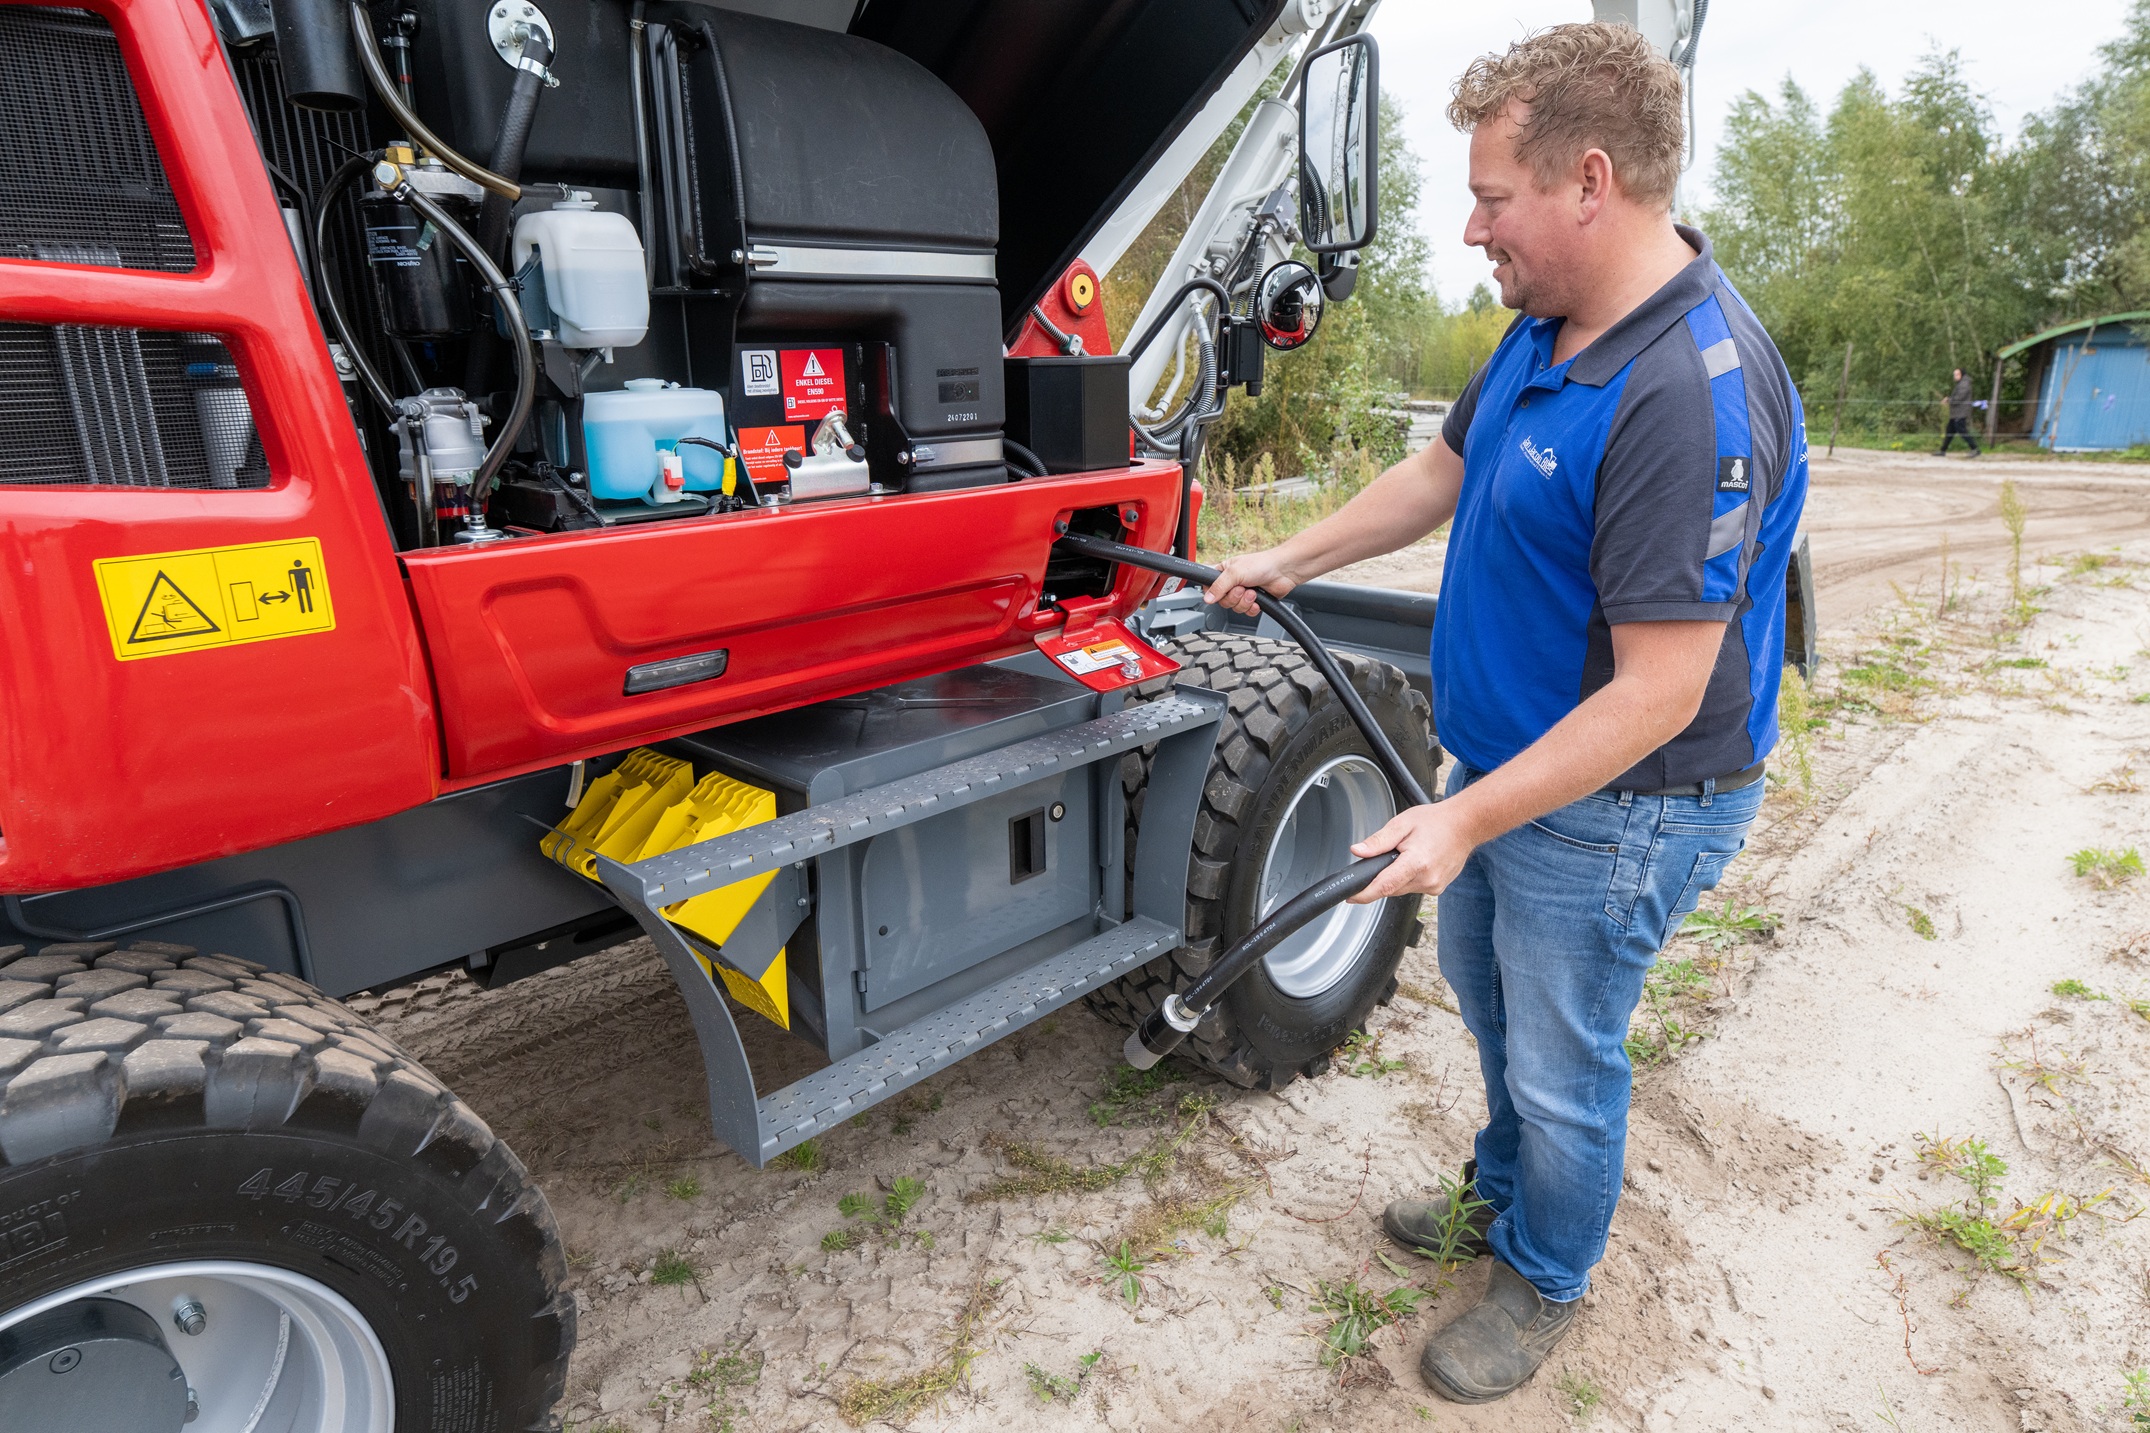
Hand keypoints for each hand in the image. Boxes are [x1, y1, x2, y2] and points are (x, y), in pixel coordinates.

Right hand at [1203, 548, 1299, 617]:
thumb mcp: (1235, 573)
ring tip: (1253, 592)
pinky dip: (1252, 608)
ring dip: (1244, 602)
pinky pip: (1246, 612)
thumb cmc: (1261, 564)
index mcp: (1224, 572)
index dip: (1213, 593)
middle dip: (1234, 597)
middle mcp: (1233, 583)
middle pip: (1222, 601)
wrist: (1284, 571)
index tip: (1220, 592)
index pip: (1209, 587)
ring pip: (1234, 608)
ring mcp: (1243, 593)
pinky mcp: (1254, 601)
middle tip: (1242, 588)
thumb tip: (1207, 598)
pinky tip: (1258, 600)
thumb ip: (1219, 586)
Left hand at [1346, 802, 1478, 902]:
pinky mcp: (1438, 888)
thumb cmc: (1436, 821)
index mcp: (1417, 863)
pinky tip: (1417, 862)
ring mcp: (1434, 886)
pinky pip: (1413, 887)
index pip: (1384, 886)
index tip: (1350, 897)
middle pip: (1390, 888)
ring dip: (1396, 877)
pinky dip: (1408, 878)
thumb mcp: (1402, 824)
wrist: (1466, 825)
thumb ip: (1378, 841)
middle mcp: (1427, 879)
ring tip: (1407, 855)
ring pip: (1401, 889)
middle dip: (1381, 878)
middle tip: (1386, 857)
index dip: (1364, 894)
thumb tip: (1358, 851)